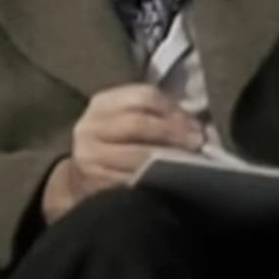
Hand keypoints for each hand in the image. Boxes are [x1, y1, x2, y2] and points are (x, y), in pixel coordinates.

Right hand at [42, 84, 203, 224]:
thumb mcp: (125, 119)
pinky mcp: (95, 182)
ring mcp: (90, 156)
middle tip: (198, 142)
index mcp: (102, 104)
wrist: (80, 178)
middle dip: (173, 132)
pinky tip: (173, 179)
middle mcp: (90, 126)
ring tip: (191, 161)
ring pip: (138, 154)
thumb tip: (196, 125)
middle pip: (139, 123)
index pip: (142, 96)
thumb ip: (155, 114)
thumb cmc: (114, 145)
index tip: (195, 123)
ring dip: (170, 158)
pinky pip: (132, 179)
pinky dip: (157, 179)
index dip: (172, 108)